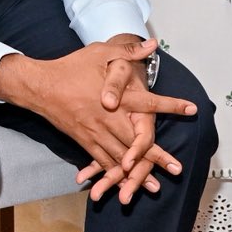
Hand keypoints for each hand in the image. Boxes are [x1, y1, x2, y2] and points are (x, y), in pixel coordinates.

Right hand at [86, 36, 178, 202]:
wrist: (38, 86)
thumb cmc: (71, 67)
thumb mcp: (100, 53)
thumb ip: (128, 52)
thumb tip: (152, 45)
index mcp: (115, 98)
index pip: (149, 104)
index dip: (172, 106)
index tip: (192, 109)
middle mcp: (107, 119)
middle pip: (136, 141)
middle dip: (157, 156)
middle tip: (176, 168)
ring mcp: (94, 133)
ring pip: (119, 157)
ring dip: (138, 172)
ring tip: (155, 186)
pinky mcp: (83, 141)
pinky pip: (101, 161)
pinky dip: (114, 174)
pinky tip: (125, 184)